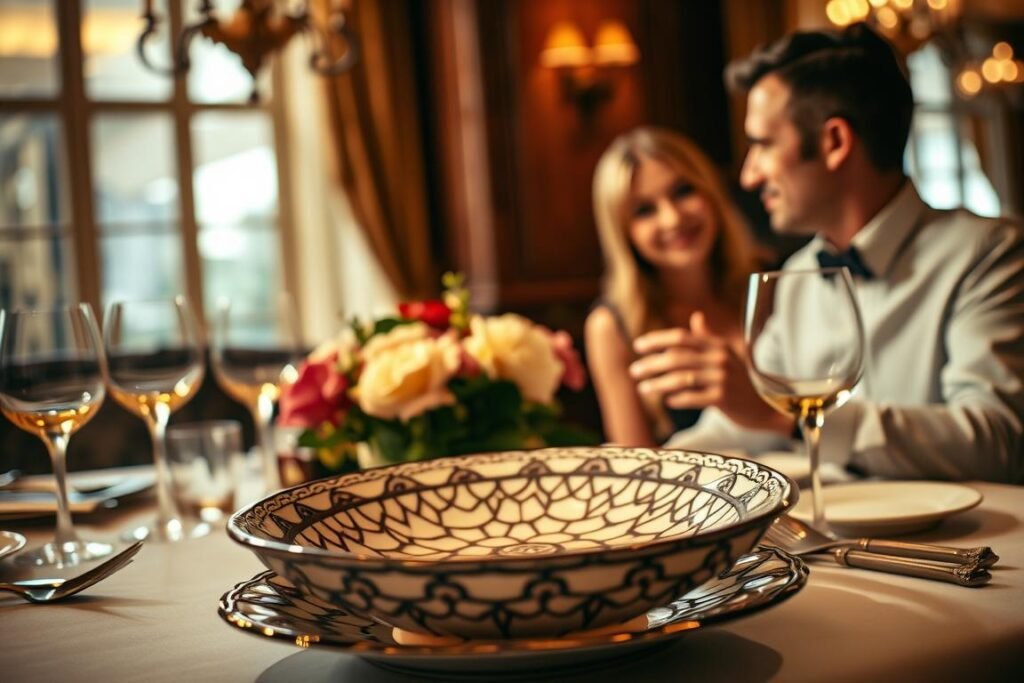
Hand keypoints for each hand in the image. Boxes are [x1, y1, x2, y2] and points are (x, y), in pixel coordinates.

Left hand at [630, 312, 790, 432]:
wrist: (765, 406)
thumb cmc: (740, 380)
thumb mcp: (727, 354)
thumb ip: (708, 337)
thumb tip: (696, 316)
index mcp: (716, 345)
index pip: (681, 337)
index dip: (656, 340)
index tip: (637, 346)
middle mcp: (719, 358)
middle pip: (676, 357)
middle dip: (651, 364)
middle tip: (633, 371)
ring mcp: (722, 378)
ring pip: (681, 378)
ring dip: (658, 384)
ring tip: (643, 389)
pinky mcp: (723, 398)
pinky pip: (693, 397)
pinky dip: (677, 398)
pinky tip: (667, 401)